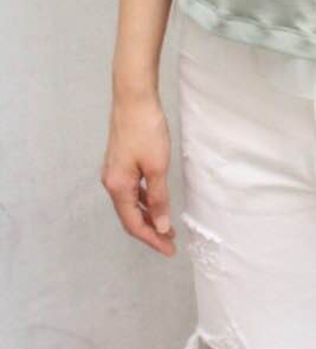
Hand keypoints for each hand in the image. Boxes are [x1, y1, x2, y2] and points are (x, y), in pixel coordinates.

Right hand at [100, 92, 176, 255]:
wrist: (134, 99)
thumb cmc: (145, 130)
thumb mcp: (157, 167)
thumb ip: (159, 198)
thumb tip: (161, 225)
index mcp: (117, 187)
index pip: (134, 224)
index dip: (152, 239)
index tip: (169, 249)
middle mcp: (111, 182)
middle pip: (130, 216)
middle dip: (150, 230)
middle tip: (170, 242)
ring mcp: (114, 171)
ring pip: (131, 203)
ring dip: (148, 215)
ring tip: (166, 225)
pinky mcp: (120, 161)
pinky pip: (131, 189)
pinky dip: (144, 199)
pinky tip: (156, 200)